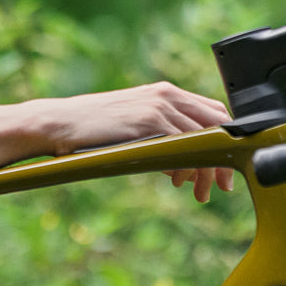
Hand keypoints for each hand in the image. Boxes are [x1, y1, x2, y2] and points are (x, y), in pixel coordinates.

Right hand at [36, 82, 234, 202]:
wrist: (61, 123)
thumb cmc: (93, 129)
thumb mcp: (135, 127)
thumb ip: (162, 134)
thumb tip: (184, 162)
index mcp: (166, 93)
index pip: (213, 112)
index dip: (224, 140)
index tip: (223, 166)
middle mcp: (168, 95)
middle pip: (217, 125)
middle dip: (223, 158)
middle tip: (222, 186)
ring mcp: (159, 106)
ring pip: (203, 138)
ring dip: (206, 170)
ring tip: (200, 192)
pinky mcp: (149, 121)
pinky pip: (182, 144)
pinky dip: (186, 166)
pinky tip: (178, 181)